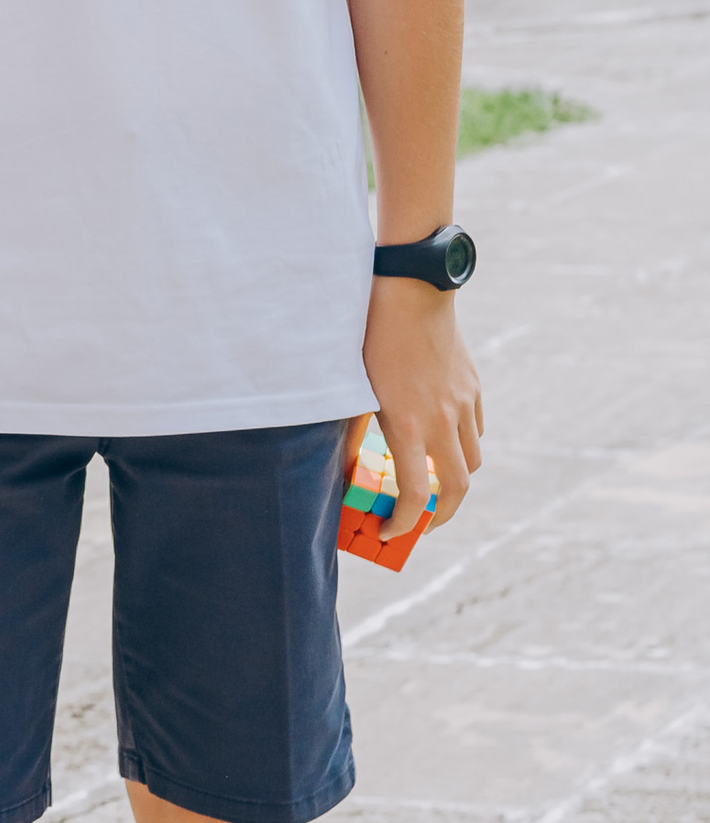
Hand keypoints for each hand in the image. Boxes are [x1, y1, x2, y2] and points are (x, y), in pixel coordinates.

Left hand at [360, 281, 483, 544]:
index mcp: (409, 426)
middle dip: (439, 517)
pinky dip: (463, 448)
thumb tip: (345, 470)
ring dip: (454, 483)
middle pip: (458, 490)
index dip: (405, 525)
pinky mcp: (473, 388)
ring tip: (430, 486)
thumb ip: (350, 433)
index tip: (390, 533)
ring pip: (473, 462)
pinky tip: (440, 443)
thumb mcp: (352, 389)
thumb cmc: (371, 336)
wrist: (412, 289)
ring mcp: (464, 404)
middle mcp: (443, 421)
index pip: (416, 497)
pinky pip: (476, 432)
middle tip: (419, 525)